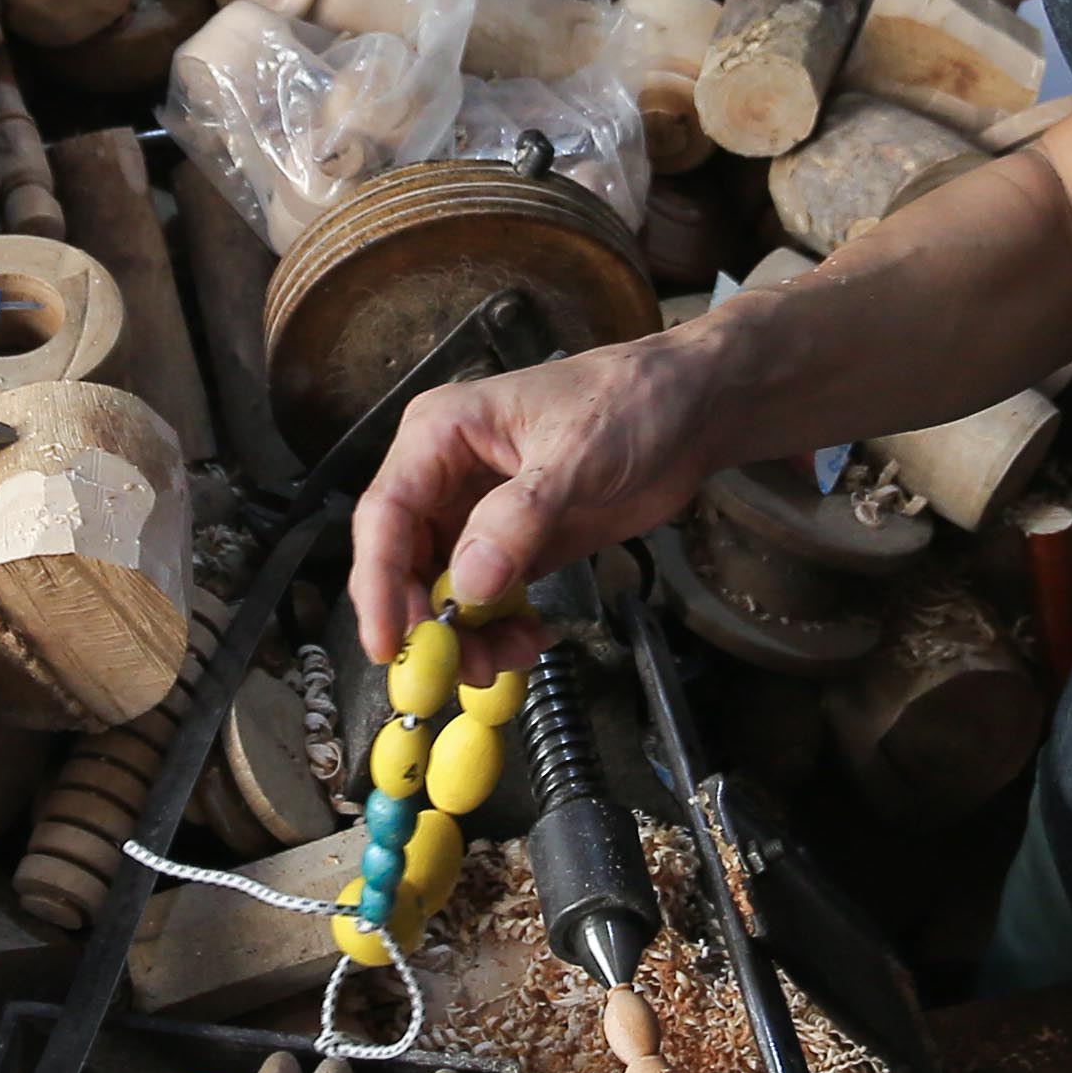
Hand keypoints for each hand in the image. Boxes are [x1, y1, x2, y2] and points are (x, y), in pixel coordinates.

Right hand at [348, 331, 734, 657]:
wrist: (692, 412)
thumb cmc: (629, 404)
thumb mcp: (575, 456)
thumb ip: (520, 519)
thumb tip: (469, 586)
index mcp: (440, 435)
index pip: (386, 514)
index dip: (379, 583)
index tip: (389, 644)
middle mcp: (446, 475)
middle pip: (406, 561)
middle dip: (428, 620)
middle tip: (460, 667)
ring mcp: (479, 513)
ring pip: (444, 588)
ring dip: (466, 633)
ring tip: (509, 657)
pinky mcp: (515, 544)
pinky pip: (487, 598)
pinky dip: (499, 628)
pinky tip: (531, 639)